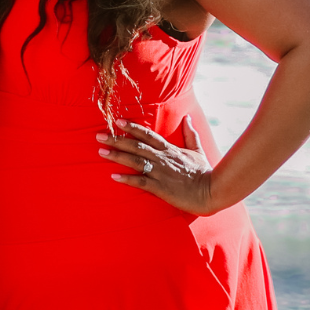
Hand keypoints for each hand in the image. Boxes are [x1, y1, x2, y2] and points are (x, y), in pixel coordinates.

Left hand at [96, 117, 217, 215]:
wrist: (211, 191)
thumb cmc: (204, 172)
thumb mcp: (197, 150)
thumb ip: (190, 133)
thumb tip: (188, 117)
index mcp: (169, 149)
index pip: (147, 135)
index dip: (132, 128)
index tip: (117, 121)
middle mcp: (162, 158)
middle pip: (136, 146)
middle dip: (116, 140)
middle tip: (99, 136)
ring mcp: (160, 172)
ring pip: (135, 161)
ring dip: (117, 156)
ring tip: (101, 152)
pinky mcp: (160, 187)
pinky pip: (141, 182)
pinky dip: (127, 179)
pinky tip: (113, 176)